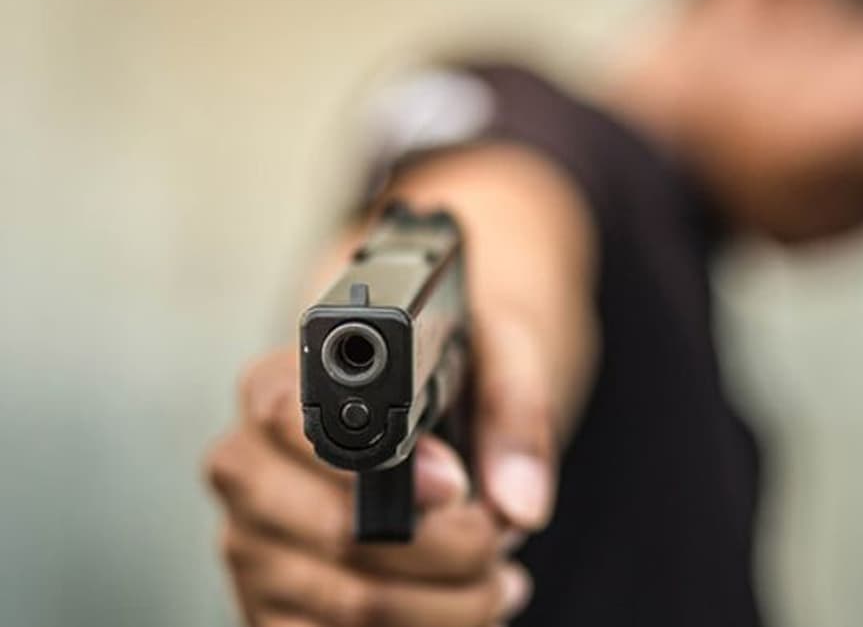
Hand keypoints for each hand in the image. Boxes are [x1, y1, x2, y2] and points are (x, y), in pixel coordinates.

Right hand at [205, 349, 530, 625]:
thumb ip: (514, 417)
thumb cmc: (451, 377)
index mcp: (278, 386)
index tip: (453, 486)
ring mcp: (253, 548)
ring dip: (451, 602)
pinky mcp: (272, 610)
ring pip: (355, 604)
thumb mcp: (497, 357)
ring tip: (492, 574)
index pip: (297, 423)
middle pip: (339, 534)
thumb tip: (517, 505)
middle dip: (447, 548)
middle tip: (494, 533)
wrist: (437, 413)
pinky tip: (456, 604)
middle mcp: (251, 468)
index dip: (381, 464)